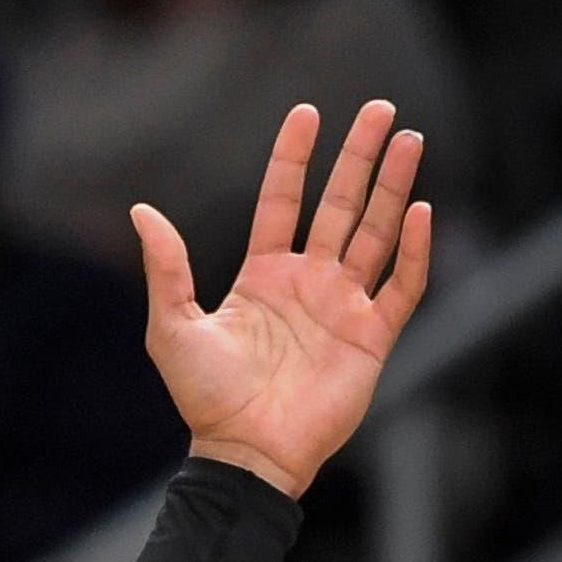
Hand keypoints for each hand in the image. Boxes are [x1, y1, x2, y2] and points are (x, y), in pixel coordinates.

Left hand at [137, 100, 434, 499]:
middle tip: (381, 109)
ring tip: (410, 141)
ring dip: (394, 187)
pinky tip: (420, 210)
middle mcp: (308, 283)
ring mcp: (343, 308)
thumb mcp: (173, 326)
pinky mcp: (371, 339)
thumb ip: (167, 268)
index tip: (307, 113)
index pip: (283, 199)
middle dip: (360, 156)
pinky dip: (413, 251)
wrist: (247, 452)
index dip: (294, 157)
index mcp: (264, 275)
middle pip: (340, 204)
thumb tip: (141, 210)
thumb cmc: (207, 398)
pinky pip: (401, 287)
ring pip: (376, 233)